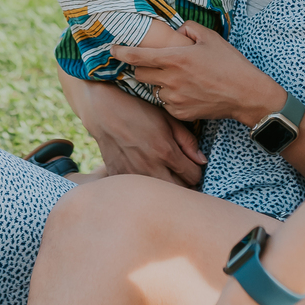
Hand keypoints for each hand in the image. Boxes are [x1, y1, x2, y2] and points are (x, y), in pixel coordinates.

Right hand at [57, 68, 205, 185]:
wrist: (103, 110)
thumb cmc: (138, 110)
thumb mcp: (167, 118)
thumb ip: (187, 140)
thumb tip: (202, 161)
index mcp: (165, 151)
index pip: (193, 176)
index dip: (196, 171)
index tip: (192, 165)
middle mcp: (150, 168)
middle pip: (179, 191)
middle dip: (185, 183)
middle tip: (182, 173)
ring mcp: (133, 175)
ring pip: (159, 194)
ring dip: (166, 186)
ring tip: (165, 173)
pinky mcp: (119, 178)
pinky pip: (139, 190)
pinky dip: (145, 185)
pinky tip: (144, 172)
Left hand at [110, 23, 280, 125]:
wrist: (245, 94)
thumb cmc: (230, 64)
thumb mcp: (211, 38)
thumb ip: (189, 29)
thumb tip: (178, 30)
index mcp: (175, 58)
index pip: (137, 56)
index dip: (121, 53)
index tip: (112, 49)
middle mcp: (171, 79)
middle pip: (141, 74)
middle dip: (145, 68)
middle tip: (159, 64)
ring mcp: (174, 99)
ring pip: (154, 90)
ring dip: (160, 83)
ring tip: (180, 79)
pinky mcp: (180, 113)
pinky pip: (167, 103)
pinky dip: (172, 97)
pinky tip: (188, 92)